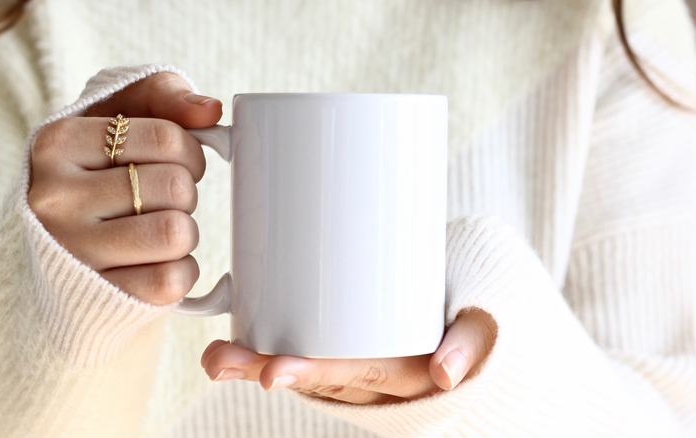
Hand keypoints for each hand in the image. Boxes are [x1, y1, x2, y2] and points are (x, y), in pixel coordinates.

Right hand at [28, 73, 221, 304]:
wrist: (59, 251)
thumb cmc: (101, 171)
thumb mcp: (118, 116)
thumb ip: (164, 94)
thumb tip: (210, 110)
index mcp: (58, 143)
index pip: (167, 138)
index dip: (190, 152)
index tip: (177, 162)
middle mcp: (54, 197)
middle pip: (175, 187)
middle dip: (185, 194)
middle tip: (162, 201)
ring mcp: (71, 251)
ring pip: (176, 232)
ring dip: (184, 232)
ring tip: (158, 229)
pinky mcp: (96, 297)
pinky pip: (171, 279)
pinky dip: (180, 271)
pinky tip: (156, 262)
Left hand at [201, 309, 496, 403]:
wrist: (472, 320)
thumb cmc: (471, 316)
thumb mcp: (481, 325)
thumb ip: (470, 344)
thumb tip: (444, 375)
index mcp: (406, 370)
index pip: (355, 374)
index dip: (313, 373)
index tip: (271, 373)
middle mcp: (375, 376)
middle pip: (316, 376)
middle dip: (265, 369)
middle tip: (219, 360)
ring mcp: (358, 367)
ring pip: (305, 369)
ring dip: (256, 363)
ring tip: (214, 356)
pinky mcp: (347, 350)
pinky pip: (310, 357)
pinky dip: (270, 353)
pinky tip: (233, 343)